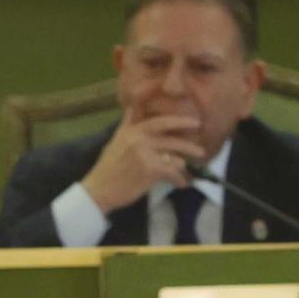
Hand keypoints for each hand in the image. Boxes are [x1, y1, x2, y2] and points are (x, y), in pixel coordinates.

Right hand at [80, 109, 207, 215]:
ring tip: (190, 171)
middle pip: (172, 140)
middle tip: (201, 151)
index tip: (195, 123)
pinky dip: (178, 180)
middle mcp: (139, 139)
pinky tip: (181, 184)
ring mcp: (145, 154)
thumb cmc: (106, 169)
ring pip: (174, 157)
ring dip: (184, 166)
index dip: (180, 121)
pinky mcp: (149, 170)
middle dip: (189, 146)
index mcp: (132, 131)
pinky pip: (171, 173)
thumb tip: (131, 107)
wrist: (98, 190)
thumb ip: (127, 124)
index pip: (161, 122)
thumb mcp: (115, 141)